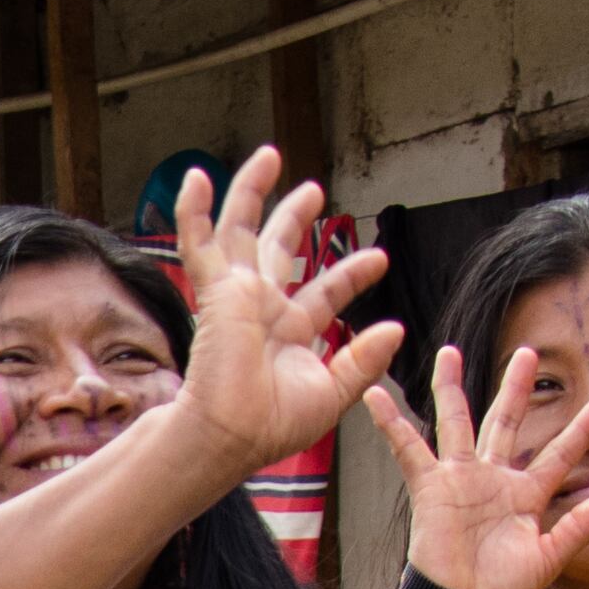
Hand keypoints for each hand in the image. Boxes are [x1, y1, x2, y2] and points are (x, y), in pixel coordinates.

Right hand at [161, 148, 402, 484]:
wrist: (232, 432)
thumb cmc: (272, 426)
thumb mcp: (333, 393)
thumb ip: (364, 361)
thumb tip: (394, 329)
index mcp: (290, 332)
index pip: (324, 292)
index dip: (351, 274)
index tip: (379, 259)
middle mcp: (262, 308)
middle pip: (279, 249)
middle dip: (296, 218)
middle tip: (314, 191)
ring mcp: (236, 295)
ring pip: (241, 232)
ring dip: (252, 193)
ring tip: (268, 156)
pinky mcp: (215, 290)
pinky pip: (200, 243)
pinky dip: (193, 211)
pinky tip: (195, 178)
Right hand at [371, 344, 588, 588]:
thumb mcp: (548, 559)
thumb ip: (579, 526)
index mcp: (526, 497)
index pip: (560, 455)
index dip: (582, 429)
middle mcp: (493, 480)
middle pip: (506, 423)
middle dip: (516, 388)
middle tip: (527, 352)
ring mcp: (460, 480)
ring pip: (457, 422)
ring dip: (452, 388)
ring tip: (448, 352)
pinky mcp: (429, 487)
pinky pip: (408, 449)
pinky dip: (391, 423)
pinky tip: (376, 395)